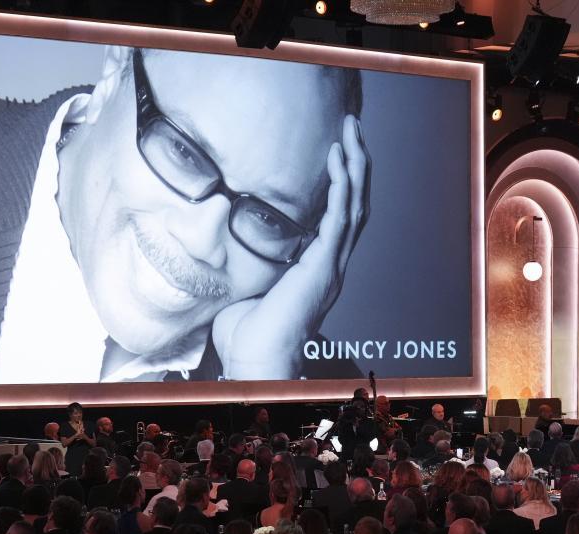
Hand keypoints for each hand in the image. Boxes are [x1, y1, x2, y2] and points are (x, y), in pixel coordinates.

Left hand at [213, 116, 370, 378]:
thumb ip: (248, 263)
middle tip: (353, 129)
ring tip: (352, 131)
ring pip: (355, 205)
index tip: (338, 151)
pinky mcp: (323, 265)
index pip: (340, 218)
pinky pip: (340, 217)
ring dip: (355, 164)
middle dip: (356, 165)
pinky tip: (340, 157)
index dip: (344, 184)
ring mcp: (331, 264)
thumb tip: (222, 242)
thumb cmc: (246, 332)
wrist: (255, 358)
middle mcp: (332, 264)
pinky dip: (342, 184)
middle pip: (355, 205)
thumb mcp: (247, 285)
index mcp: (317, 268)